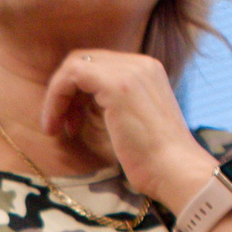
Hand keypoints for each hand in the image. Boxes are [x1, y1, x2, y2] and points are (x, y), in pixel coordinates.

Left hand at [39, 49, 218, 213]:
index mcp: (147, 71)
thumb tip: (83, 106)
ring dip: (57, 97)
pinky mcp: (117, 85)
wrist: (176, 171)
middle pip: (85, 60)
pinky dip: (56, 98)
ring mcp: (130, 71)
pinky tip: (56, 125)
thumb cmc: (155, 160)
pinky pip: (72, 75)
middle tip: (60, 125)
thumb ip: (113, 106)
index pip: (99, 65)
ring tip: (55, 129)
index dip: (77, 91)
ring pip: (74, 65)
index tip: (72, 123)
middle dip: (65, 92)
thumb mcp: (132, 123)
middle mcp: (140, 64)